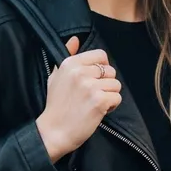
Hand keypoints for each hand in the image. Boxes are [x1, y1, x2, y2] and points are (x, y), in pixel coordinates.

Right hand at [35, 36, 121, 162]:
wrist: (53, 132)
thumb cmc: (55, 105)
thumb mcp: (56, 76)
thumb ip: (67, 55)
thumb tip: (75, 38)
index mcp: (70, 63)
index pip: (100, 55)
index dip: (102, 68)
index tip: (95, 79)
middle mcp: (80, 72)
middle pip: (110, 70)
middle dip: (106, 84)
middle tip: (93, 95)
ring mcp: (90, 86)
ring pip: (116, 84)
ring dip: (109, 95)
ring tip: (95, 103)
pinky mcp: (99, 101)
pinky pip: (117, 97)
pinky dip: (111, 106)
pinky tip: (99, 111)